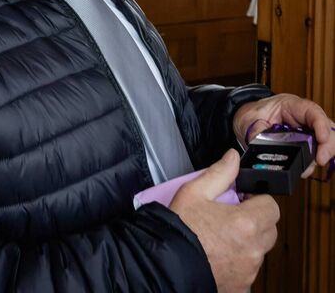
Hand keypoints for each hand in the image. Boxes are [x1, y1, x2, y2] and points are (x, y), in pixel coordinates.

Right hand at [170, 149, 278, 292]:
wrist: (166, 266)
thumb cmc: (180, 230)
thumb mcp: (195, 192)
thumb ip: (220, 173)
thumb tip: (233, 158)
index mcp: (246, 223)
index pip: (271, 206)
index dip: (257, 199)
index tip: (244, 199)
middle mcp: (252, 250)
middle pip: (269, 229)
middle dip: (256, 220)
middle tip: (233, 215)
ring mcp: (248, 271)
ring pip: (259, 250)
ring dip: (248, 242)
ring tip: (221, 236)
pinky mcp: (241, 287)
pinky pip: (248, 270)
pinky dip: (239, 262)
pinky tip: (219, 255)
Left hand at [233, 93, 334, 176]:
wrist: (246, 119)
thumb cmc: (251, 114)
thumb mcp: (249, 120)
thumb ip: (257, 132)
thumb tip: (263, 146)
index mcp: (290, 105)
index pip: (312, 111)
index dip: (321, 125)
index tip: (322, 139)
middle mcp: (302, 117)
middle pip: (326, 127)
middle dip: (327, 144)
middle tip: (320, 159)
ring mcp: (306, 131)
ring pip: (326, 141)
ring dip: (322, 154)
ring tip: (308, 166)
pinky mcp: (304, 143)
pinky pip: (316, 151)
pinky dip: (314, 160)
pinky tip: (306, 167)